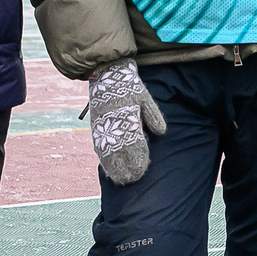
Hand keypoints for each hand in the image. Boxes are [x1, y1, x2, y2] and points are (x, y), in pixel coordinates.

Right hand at [85, 60, 165, 184]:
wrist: (106, 76)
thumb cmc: (129, 88)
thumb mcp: (145, 98)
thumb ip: (153, 116)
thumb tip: (161, 133)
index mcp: (128, 118)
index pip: (134, 143)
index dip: (138, 157)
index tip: (142, 169)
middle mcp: (114, 125)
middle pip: (121, 151)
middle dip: (128, 167)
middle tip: (135, 179)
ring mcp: (103, 128)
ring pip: (109, 153)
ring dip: (115, 168)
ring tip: (122, 180)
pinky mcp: (95, 129)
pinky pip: (99, 148)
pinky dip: (104, 160)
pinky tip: (108, 170)